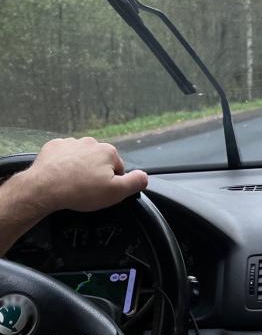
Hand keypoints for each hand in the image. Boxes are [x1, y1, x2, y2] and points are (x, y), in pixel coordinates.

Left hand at [22, 137, 147, 213]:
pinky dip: (63, 164)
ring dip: (80, 168)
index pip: (118, 168)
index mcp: (108, 152)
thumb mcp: (116, 192)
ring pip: (81, 157)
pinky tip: (60, 176)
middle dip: (95, 173)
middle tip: (87, 190)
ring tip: (72, 184)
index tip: (102, 192)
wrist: (44, 188)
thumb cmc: (81, 191)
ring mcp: (71, 143)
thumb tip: (145, 176)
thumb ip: (136, 182)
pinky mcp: (53, 147)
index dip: (111, 182)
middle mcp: (91, 142)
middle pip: (99, 161)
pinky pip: (64, 155)